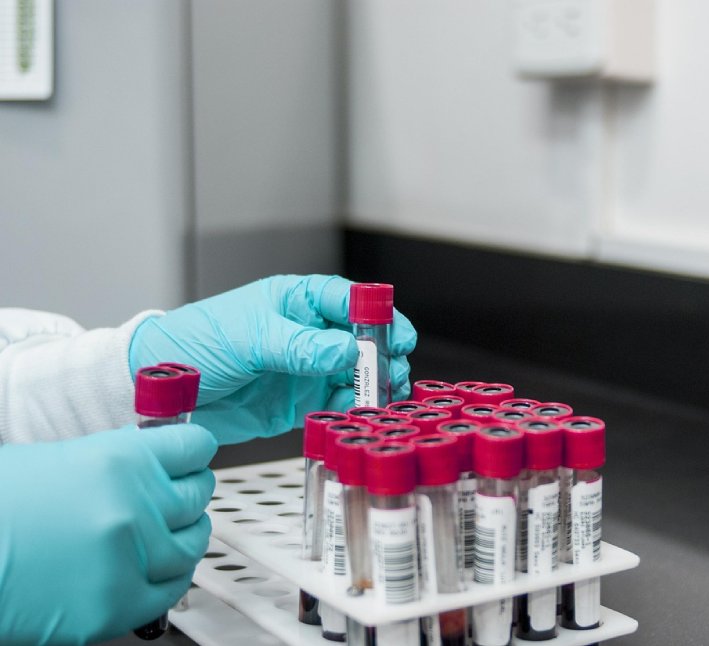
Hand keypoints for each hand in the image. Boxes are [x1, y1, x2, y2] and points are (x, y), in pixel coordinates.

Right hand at [0, 424, 216, 644]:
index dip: (193, 452)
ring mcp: (131, 558)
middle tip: (174, 495)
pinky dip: (171, 576)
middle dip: (187, 492)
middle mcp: (135, 506)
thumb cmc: (1, 507)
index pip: (196, 447)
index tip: (190, 457)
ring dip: (185, 535)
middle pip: (198, 494)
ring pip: (193, 542)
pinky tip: (159, 568)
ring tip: (169, 533)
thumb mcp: (64, 460)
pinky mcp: (118, 605)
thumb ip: (121, 461)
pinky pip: (173, 588)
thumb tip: (159, 464)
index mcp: (121, 459)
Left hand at [128, 275, 416, 443]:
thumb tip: (348, 350)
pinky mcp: (297, 403)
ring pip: (352, 375)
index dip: (377, 316)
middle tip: (392, 374)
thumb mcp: (250, 339)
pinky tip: (353, 414)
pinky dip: (348, 409)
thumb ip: (301, 346)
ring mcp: (303, 369)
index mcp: (294, 302)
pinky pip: (333, 404)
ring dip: (369, 386)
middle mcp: (305, 334)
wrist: (158, 390)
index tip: (397, 335)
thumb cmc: (194, 344)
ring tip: (378, 399)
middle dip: (381, 356)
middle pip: (360, 340)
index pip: (348, 301)